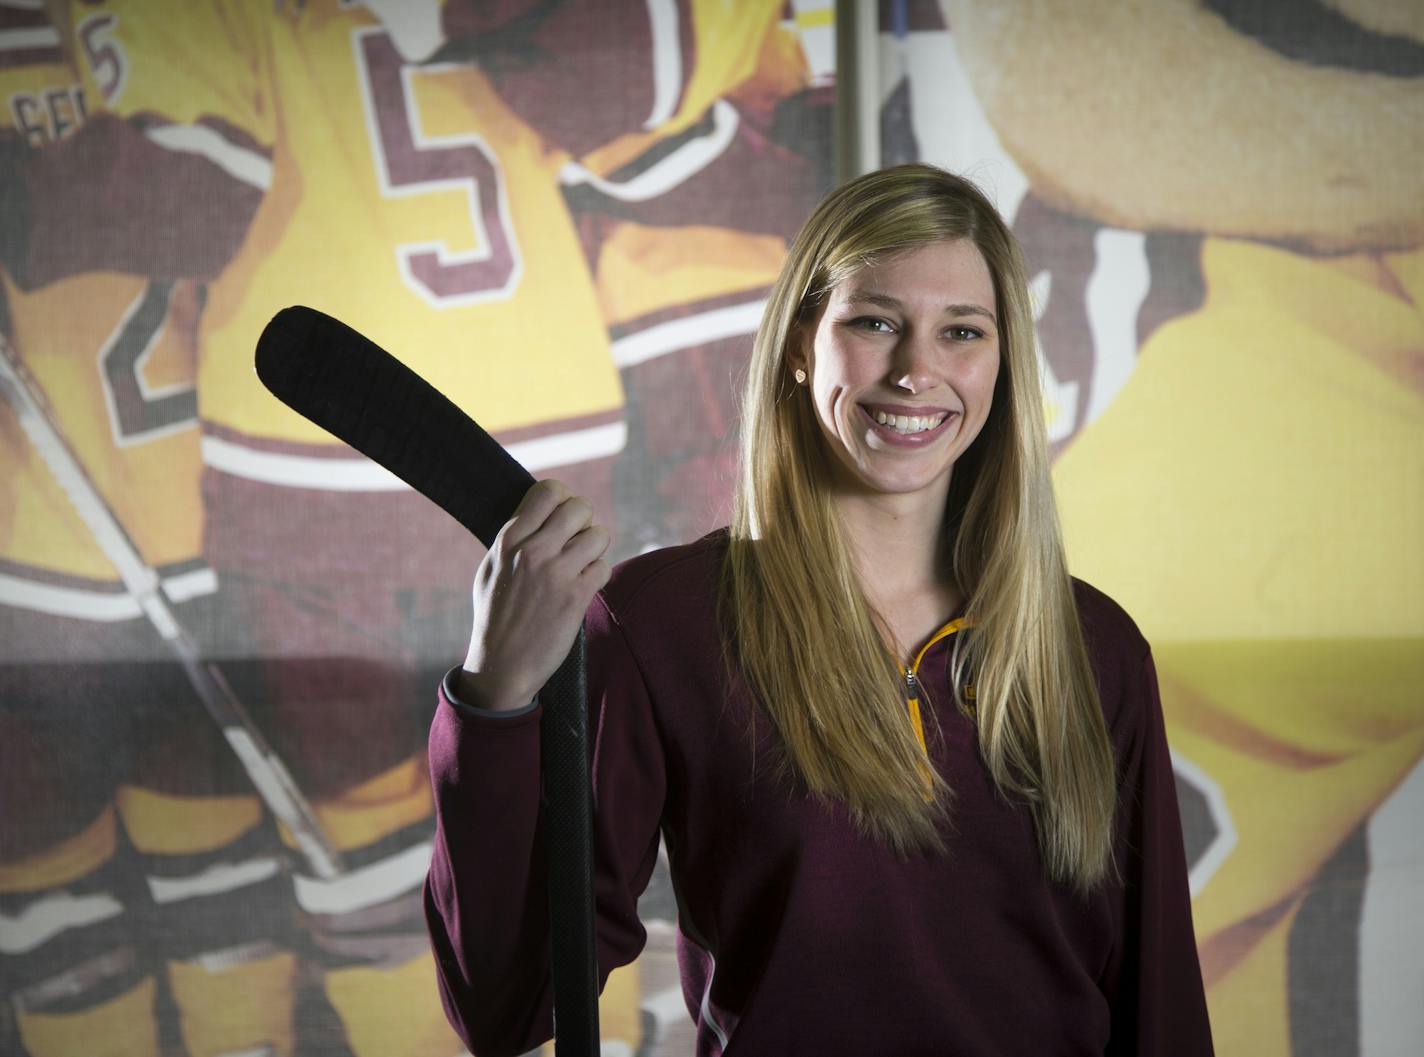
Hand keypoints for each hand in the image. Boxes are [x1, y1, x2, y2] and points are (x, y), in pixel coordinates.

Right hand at [458, 480, 611, 710]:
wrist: (501, 666)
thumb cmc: (495, 616)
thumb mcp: (492, 569)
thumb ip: (514, 538)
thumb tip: (540, 511)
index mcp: (509, 539)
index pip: (549, 491)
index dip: (564, 498)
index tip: (562, 516)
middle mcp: (533, 551)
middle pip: (580, 507)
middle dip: (583, 522)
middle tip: (576, 541)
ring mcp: (556, 573)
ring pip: (599, 535)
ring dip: (594, 549)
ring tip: (581, 565)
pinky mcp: (576, 597)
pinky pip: (604, 567)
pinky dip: (598, 576)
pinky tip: (583, 587)